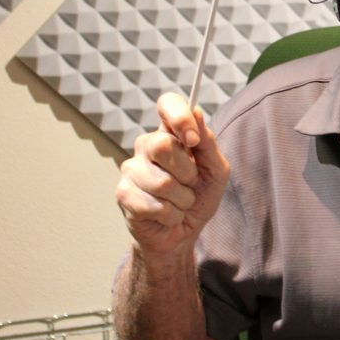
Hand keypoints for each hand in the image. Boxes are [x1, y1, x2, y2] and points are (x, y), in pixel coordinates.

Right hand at [116, 93, 229, 258]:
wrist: (182, 235)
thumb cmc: (199, 198)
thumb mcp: (215, 171)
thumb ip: (208, 144)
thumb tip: (197, 112)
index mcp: (170, 134)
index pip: (167, 104)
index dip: (180, 116)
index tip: (193, 140)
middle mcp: (146, 146)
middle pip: (163, 145)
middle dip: (187, 173)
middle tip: (190, 184)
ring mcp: (131, 169)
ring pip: (162, 182)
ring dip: (183, 200)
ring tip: (179, 203)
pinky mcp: (123, 194)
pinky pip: (155, 205)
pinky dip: (171, 215)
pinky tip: (167, 215)